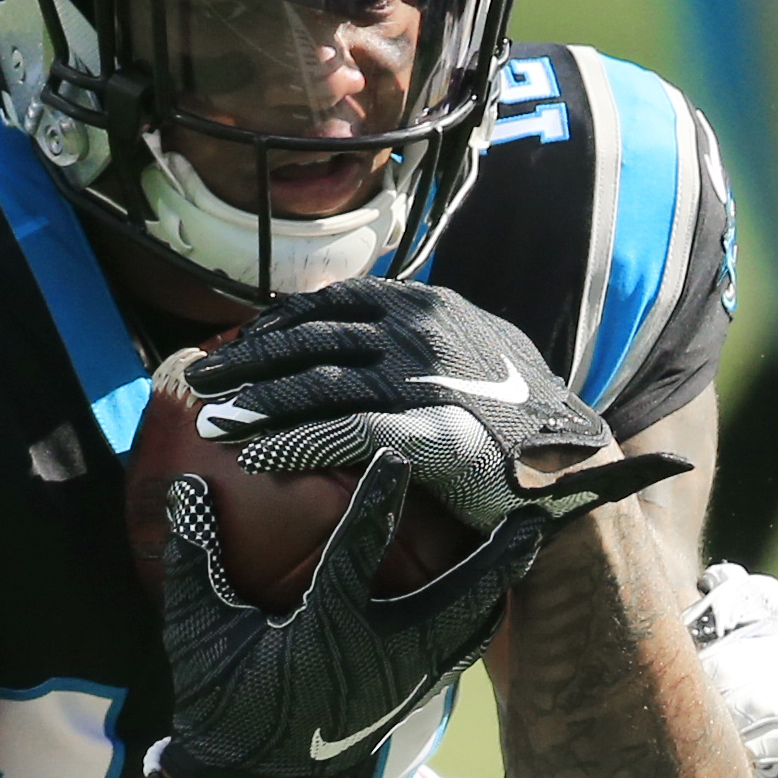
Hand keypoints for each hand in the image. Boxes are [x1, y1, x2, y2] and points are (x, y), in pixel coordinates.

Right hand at [153, 467, 514, 777]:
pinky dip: (482, 618)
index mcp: (324, 637)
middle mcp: (377, 661)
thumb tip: (186, 486)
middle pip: (454, 601)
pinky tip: (497, 591)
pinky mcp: (411, 699)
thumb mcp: (197, 633)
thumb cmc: (222, 703)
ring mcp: (401, 685)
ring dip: (498, 585)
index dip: (377, 503)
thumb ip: (194, 560)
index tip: (399, 456)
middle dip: (492, 558)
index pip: (356, 557)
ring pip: (468, 629)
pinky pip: (460, 652)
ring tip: (529, 541)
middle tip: (528, 514)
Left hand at [185, 277, 689, 534]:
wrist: (576, 473)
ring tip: (211, 423)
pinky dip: (294, 444)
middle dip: (249, 362)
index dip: (277, 324)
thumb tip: (358, 342)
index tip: (239, 346)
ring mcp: (430, 378)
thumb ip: (416, 344)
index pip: (333, 305)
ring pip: (320, 385)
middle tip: (201, 384)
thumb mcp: (468, 359)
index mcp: (429, 306)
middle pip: (314, 341)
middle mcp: (425, 331)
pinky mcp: (433, 429)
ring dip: (257, 404)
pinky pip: (346, 434)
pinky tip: (256, 457)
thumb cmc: (516, 425)